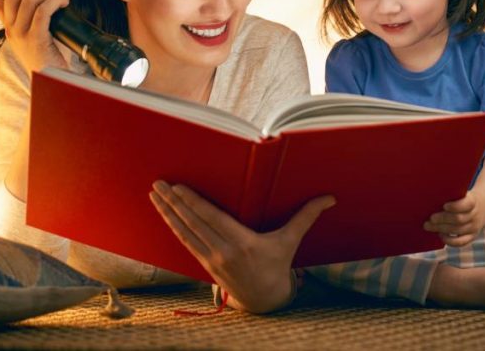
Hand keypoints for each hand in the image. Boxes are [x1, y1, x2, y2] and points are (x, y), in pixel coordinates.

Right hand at [0, 0, 69, 74]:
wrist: (52, 82)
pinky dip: (55, 0)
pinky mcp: (36, 40)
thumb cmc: (49, 52)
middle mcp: (10, 29)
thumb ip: (35, 8)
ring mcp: (21, 35)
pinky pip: (42, 12)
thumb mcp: (36, 30)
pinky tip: (65, 2)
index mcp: (8, 25)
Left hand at [150, 181, 333, 312]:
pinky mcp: (205, 265)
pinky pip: (185, 243)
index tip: (178, 188)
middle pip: (194, 223)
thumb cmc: (278, 266)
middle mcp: (224, 252)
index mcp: (244, 244)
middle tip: (157, 184)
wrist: (266, 300)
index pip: (213, 219)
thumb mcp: (291, 241)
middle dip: (173, 203)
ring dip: (167, 213)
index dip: (194, 203)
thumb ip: (306, 216)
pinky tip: (164, 213)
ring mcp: (212, 260)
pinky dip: (173, 227)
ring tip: (154, 195)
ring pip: (184, 233)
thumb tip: (330, 198)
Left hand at [424, 189, 484, 247]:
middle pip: (459, 219)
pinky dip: (449, 240)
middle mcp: (475, 215)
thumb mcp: (461, 193)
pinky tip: (440, 235)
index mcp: (473, 202)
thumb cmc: (463, 198)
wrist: (483, 207)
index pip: (467, 204)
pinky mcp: (471, 237)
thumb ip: (450, 194)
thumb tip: (429, 194)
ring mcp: (474, 228)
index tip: (444, 205)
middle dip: (443, 219)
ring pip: (457, 230)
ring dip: (441, 228)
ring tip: (428, 226)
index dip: (456, 206)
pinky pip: (461, 242)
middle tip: (430, 218)